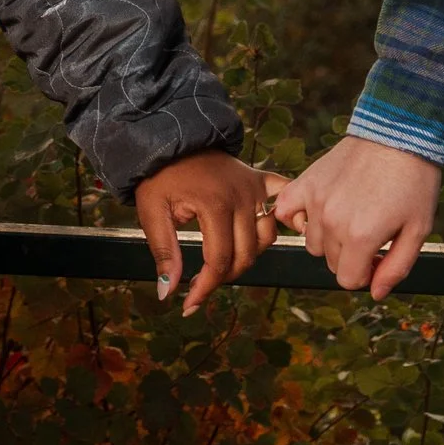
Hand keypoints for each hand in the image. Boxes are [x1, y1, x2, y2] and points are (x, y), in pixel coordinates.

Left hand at [134, 151, 284, 315]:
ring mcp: (254, 188)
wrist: (171, 139)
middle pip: (245, 255)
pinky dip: (290, 214)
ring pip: (265, 237)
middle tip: (201, 284)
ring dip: (248, 255)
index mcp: (215, 205)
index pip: (219, 261)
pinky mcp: (259, 180)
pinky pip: (284, 198)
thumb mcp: (152, 213)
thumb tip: (168, 292)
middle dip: (224, 277)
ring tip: (224, 262)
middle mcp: (242, 197)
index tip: (190, 305)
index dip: (206, 288)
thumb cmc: (159, 176)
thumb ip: (164, 252)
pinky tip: (291, 227)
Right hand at [271, 134, 441, 300]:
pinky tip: (317, 213)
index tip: (380, 255)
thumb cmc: (414, 182)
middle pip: (332, 263)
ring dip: (330, 238)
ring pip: (312, 243)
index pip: (348, 280)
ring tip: (352, 216)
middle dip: (352, 256)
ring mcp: (316, 201)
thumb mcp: (418, 230)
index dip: (367, 273)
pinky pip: (285, 212)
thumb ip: (396, 268)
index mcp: (361, 237)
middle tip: (372, 232)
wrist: (399, 132)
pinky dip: (297, 217)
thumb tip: (374, 293)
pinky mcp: (307, 182)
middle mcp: (333, 222)